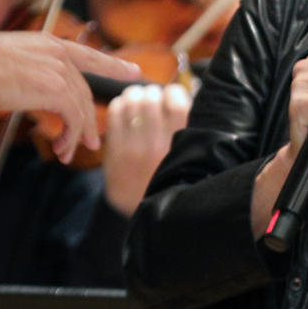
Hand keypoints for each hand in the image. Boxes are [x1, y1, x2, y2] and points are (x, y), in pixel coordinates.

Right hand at [0, 32, 141, 163]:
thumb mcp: (8, 58)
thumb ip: (28, 67)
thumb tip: (28, 82)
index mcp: (49, 43)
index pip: (89, 54)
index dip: (113, 65)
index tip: (134, 71)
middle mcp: (59, 54)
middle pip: (84, 91)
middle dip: (88, 119)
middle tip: (90, 142)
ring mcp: (60, 71)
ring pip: (80, 108)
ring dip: (76, 134)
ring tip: (69, 153)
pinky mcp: (56, 90)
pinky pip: (73, 118)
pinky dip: (70, 136)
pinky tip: (61, 148)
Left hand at [102, 83, 191, 214]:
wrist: (154, 216)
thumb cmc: (179, 180)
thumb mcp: (193, 156)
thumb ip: (192, 125)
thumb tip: (184, 92)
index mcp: (182, 144)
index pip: (175, 97)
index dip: (173, 93)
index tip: (172, 99)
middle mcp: (158, 145)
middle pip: (150, 96)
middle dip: (152, 95)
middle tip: (153, 102)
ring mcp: (133, 150)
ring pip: (130, 101)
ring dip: (135, 97)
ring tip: (138, 104)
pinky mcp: (115, 154)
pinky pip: (114, 113)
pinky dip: (119, 106)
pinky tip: (125, 112)